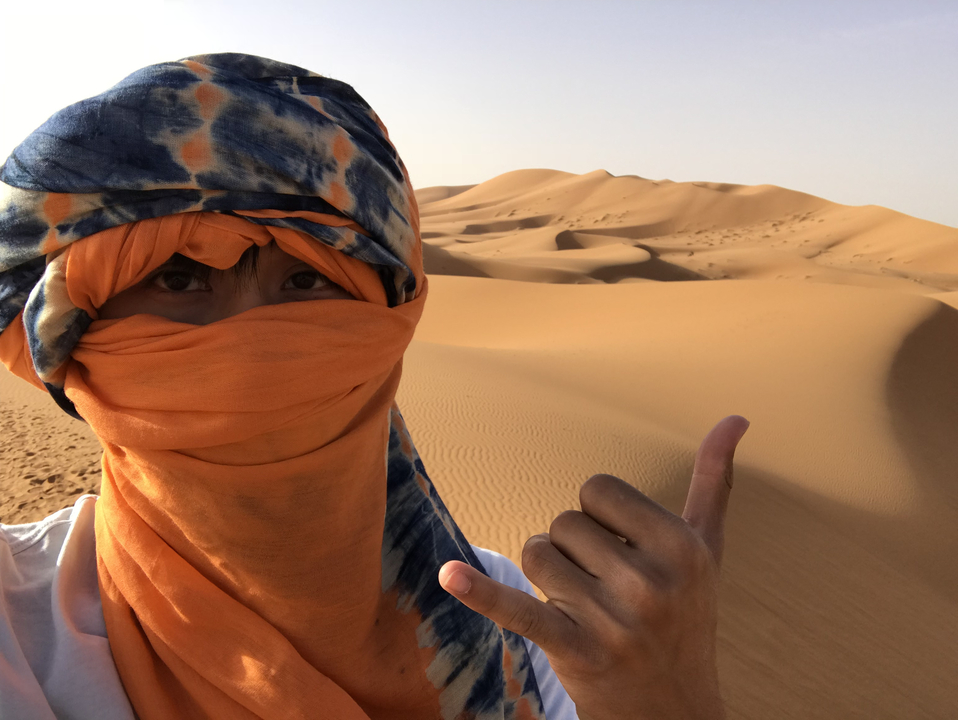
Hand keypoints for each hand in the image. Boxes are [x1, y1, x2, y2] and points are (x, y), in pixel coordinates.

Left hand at [439, 415, 748, 719]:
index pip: (596, 489)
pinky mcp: (576, 651)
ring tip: (582, 609)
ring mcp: (613, 620)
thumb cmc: (686, 617)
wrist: (675, 712)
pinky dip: (482, 593)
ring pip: (536, 556)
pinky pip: (519, 612)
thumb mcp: (706, 552)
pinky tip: (449, 575)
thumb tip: (736, 417)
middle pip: (564, 523)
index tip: (622, 550)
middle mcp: (651, 581)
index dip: (599, 517)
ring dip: (546, 579)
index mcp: (681, 546)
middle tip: (605, 590)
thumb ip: (715, 482)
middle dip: (573, 551)